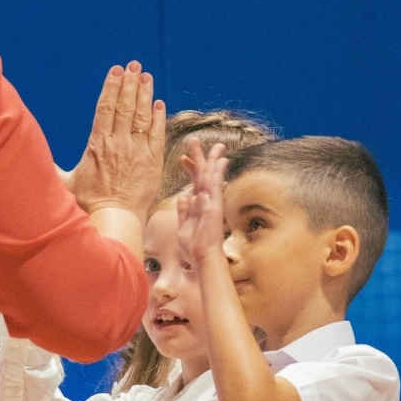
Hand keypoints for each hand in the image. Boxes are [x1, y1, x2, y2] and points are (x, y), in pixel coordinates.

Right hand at [67, 62, 165, 222]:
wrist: (114, 218)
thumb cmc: (88, 204)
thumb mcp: (65, 182)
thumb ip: (52, 167)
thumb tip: (29, 158)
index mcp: (97, 143)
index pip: (105, 108)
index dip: (111, 87)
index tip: (116, 71)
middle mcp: (118, 143)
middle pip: (124, 106)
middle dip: (130, 83)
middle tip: (135, 66)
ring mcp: (137, 151)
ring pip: (141, 116)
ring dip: (145, 94)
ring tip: (146, 77)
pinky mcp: (152, 161)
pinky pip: (157, 134)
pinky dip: (158, 118)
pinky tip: (158, 104)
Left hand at [177, 139, 227, 265]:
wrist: (203, 259)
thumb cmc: (194, 248)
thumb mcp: (183, 227)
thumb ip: (184, 211)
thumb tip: (183, 196)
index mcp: (198, 205)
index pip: (194, 182)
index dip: (189, 168)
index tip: (182, 158)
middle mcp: (206, 202)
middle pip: (203, 175)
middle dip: (200, 157)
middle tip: (195, 141)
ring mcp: (212, 204)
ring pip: (211, 177)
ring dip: (211, 161)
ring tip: (213, 146)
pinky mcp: (215, 208)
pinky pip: (215, 189)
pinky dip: (216, 176)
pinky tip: (219, 163)